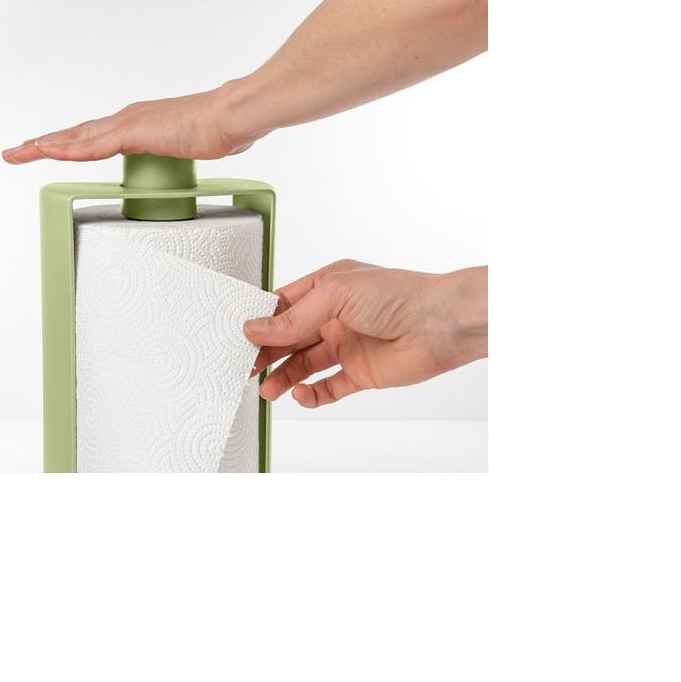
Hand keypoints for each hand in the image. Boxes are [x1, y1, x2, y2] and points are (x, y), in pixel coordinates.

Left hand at [1, 85, 262, 163]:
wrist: (230, 116)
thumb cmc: (221, 129)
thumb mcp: (197, 145)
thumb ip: (192, 147)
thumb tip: (203, 149)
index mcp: (139, 123)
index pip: (96, 136)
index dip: (71, 142)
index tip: (53, 148)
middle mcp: (126, 119)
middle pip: (76, 134)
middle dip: (46, 143)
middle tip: (20, 151)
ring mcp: (126, 125)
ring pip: (75, 138)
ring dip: (45, 146)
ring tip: (19, 153)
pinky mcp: (130, 133)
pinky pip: (90, 147)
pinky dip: (65, 149)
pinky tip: (47, 152)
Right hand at [244, 261, 486, 407]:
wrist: (440, 324)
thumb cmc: (397, 294)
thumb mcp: (335, 295)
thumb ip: (293, 317)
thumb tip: (256, 328)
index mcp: (327, 287)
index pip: (284, 305)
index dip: (261, 321)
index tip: (239, 335)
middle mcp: (335, 316)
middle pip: (290, 337)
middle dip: (267, 352)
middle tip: (247, 366)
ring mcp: (348, 345)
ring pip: (305, 364)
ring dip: (284, 376)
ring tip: (267, 388)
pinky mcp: (361, 373)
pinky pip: (328, 387)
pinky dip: (311, 394)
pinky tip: (300, 394)